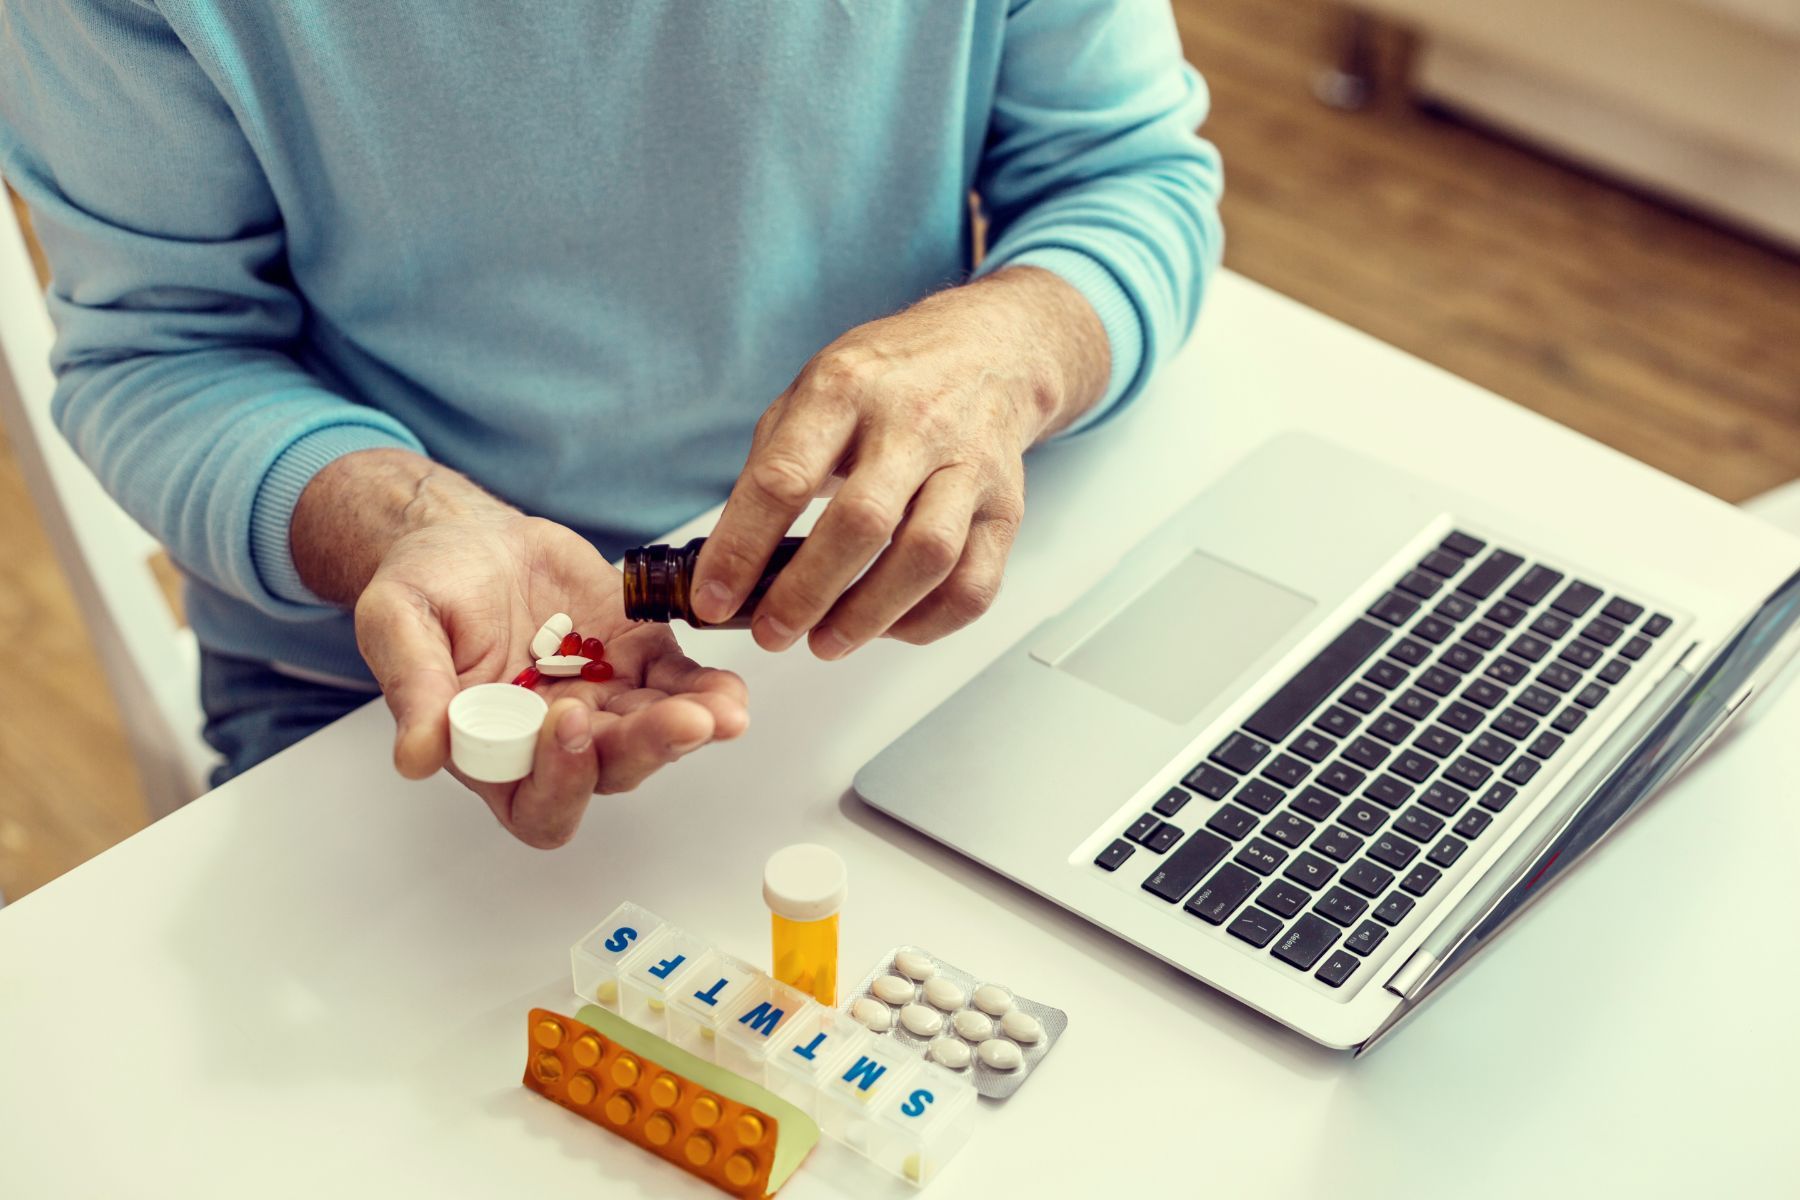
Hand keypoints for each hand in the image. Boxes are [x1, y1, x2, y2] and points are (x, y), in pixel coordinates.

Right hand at [294, 451, 748, 847]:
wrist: (468, 536)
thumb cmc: (425, 584)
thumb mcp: (397, 621)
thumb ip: (412, 686)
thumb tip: (415, 759)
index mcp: (491, 752)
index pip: (535, 803)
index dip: (560, 778)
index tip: (568, 717)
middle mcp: (553, 741)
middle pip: (609, 771)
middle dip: (648, 747)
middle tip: (683, 721)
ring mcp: (603, 700)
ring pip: (653, 732)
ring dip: (692, 724)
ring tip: (723, 708)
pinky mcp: (636, 658)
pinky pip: (679, 684)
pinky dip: (706, 687)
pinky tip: (727, 685)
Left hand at [690, 266, 1108, 656]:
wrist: (987, 351)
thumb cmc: (888, 381)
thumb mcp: (811, 391)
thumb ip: (772, 465)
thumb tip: (728, 560)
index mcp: (845, 389)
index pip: (784, 478)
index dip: (741, 548)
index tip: (713, 598)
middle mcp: (913, 424)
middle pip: (861, 523)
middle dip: (807, 593)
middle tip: (772, 632)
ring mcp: (968, 466)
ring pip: (927, 558)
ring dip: (870, 615)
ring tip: (827, 641)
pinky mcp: (1004, 508)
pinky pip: (974, 584)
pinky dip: (928, 622)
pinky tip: (890, 626)